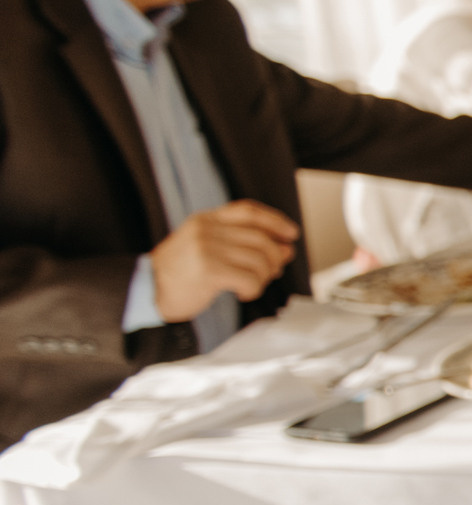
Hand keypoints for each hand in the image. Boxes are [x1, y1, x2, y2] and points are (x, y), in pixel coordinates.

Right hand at [149, 200, 297, 321]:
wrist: (147, 289)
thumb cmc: (179, 272)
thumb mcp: (204, 247)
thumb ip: (240, 243)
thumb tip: (284, 248)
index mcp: (206, 220)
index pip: (248, 211)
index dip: (275, 220)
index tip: (291, 233)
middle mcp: (207, 230)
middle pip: (260, 238)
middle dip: (275, 257)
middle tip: (273, 271)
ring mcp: (207, 248)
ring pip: (259, 260)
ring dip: (264, 277)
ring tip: (252, 285)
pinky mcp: (209, 270)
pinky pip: (250, 279)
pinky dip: (253, 289)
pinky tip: (241, 293)